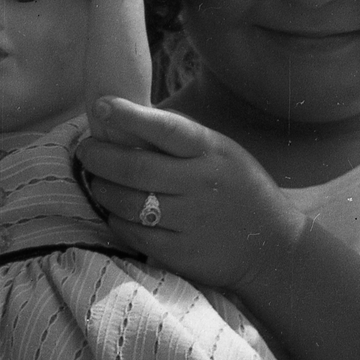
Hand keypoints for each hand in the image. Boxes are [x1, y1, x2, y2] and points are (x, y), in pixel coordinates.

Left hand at [75, 98, 307, 293]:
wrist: (274, 248)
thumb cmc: (239, 189)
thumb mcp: (222, 153)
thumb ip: (181, 139)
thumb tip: (125, 117)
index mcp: (212, 152)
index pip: (165, 128)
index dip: (128, 115)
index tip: (100, 106)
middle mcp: (201, 185)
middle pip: (134, 168)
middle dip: (98, 157)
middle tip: (85, 152)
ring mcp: (192, 221)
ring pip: (128, 203)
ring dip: (101, 189)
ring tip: (96, 182)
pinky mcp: (182, 253)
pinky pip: (134, 233)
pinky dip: (116, 219)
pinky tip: (115, 211)